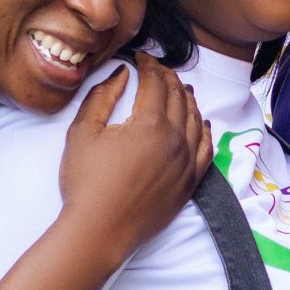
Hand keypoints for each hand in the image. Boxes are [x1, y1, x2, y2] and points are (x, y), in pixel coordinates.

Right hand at [58, 55, 212, 256]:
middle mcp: (175, 140)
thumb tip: (122, 75)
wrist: (100, 230)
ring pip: (196, 121)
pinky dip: (205, 132)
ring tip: (182, 89)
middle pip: (179, 98)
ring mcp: (186, 163)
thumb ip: (102, 97)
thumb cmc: (86, 182)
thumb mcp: (82, 133)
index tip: (142, 58)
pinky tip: (201, 123)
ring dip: (189, 100)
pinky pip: (206, 150)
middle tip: (159, 70)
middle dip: (169, 78)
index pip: (156, 84)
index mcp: (150, 124)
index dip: (149, 66)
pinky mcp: (190, 183)